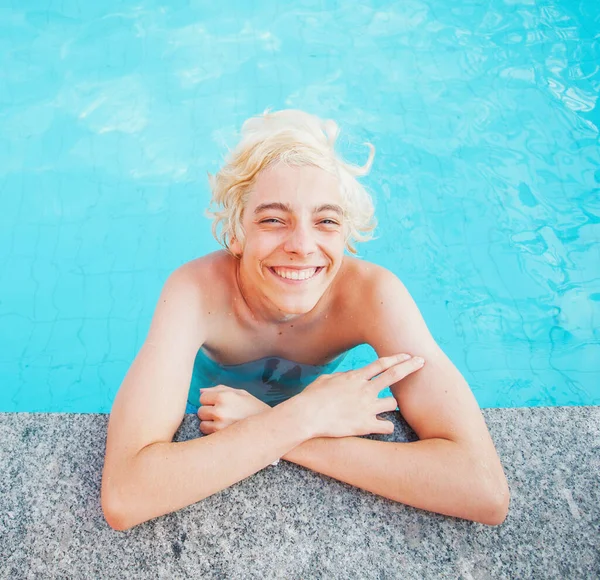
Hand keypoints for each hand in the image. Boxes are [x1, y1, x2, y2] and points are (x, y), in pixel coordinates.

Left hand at [197, 385, 270, 434]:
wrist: (268, 426)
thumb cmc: (254, 407)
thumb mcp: (240, 393)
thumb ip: (220, 389)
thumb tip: (201, 391)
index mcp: (224, 396)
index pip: (202, 398)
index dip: (209, 400)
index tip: (217, 403)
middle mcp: (220, 410)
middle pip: (200, 411)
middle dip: (208, 412)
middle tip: (221, 413)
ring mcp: (220, 425)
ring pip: (202, 424)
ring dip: (209, 423)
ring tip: (223, 422)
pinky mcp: (221, 437)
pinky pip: (207, 434)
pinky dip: (213, 432)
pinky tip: (224, 430)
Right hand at [297, 353, 425, 438]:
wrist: (307, 415)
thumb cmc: (312, 397)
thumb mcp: (325, 380)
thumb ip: (340, 377)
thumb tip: (346, 376)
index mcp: (355, 377)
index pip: (381, 364)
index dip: (396, 358)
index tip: (408, 355)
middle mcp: (365, 389)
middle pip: (394, 375)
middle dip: (410, 367)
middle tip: (422, 362)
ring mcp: (367, 407)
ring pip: (393, 403)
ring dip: (392, 404)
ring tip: (387, 407)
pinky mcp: (366, 424)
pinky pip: (387, 426)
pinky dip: (387, 427)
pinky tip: (384, 428)